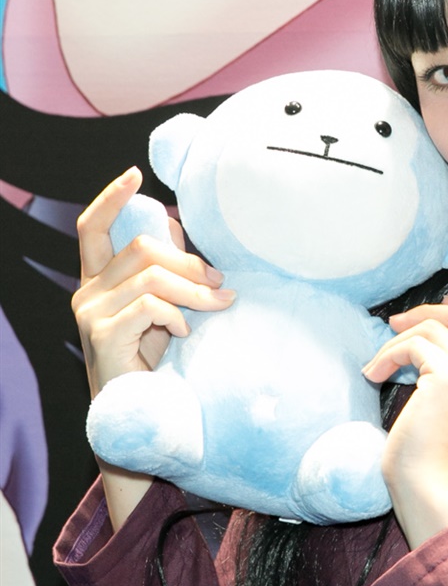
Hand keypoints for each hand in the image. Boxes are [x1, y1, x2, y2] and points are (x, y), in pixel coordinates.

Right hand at [73, 166, 234, 400]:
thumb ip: (166, 271)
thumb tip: (179, 226)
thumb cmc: (155, 361)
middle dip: (190, 261)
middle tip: (221, 285)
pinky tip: (186, 333)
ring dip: (194, 291)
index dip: (111, 198)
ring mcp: (90, 313)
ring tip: (216, 309)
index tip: (134, 173)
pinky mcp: (101, 335)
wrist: (140, 411)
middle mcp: (88, 292)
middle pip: (140, 247)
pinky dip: (176, 315)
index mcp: (99, 280)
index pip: (92, 227)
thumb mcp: (164, 308)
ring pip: (151, 275)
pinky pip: (149, 305)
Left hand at [362, 297, 447, 547]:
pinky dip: (387, 355)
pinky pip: (413, 345)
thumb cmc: (433, 462)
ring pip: (436, 328)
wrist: (430, 489)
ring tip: (377, 364)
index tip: (438, 310)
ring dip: (398, 341)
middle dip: (432, 312)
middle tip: (399, 322)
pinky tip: (373, 375)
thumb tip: (432, 345)